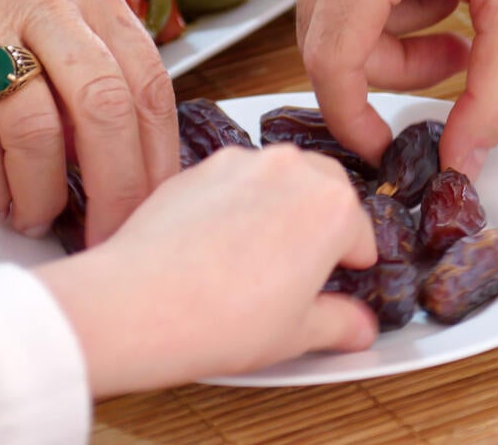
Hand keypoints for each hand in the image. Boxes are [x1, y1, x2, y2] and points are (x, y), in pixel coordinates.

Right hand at [0, 0, 177, 244]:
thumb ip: (83, 40)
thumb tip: (114, 132)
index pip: (149, 77)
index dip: (158, 150)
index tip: (158, 195)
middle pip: (107, 107)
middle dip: (118, 185)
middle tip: (112, 227)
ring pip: (39, 128)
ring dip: (44, 191)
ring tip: (38, 217)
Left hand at [36, 144, 377, 396]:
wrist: (136, 306)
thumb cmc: (220, 318)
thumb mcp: (298, 334)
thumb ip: (341, 323)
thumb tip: (357, 328)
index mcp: (333, 206)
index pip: (362, 235)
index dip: (351, 267)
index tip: (336, 285)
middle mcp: (292, 169)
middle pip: (327, 190)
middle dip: (322, 223)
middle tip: (301, 269)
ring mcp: (241, 162)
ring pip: (278, 178)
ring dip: (279, 206)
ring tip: (255, 257)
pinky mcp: (196, 167)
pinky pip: (233, 181)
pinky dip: (235, 204)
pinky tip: (216, 247)